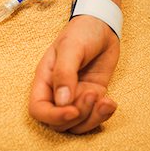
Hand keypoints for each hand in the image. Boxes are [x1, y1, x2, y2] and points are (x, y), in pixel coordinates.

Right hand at [29, 15, 119, 133]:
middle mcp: (57, 92)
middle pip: (58, 123)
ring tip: (104, 99)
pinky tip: (110, 102)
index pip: (38, 109)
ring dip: (91, 118)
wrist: (102, 25)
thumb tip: (62, 102)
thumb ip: (64, 74)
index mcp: (44, 80)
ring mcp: (75, 97)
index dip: (53, 116)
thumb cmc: (81, 32)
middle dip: (77, 115)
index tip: (71, 111)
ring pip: (77, 125)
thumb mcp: (71, 48)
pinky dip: (103, 116)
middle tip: (92, 94)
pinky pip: (94, 117)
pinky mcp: (92, 97)